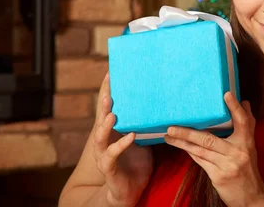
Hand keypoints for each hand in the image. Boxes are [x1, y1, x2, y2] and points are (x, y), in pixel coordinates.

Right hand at [93, 73, 153, 206]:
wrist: (129, 191)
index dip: (108, 91)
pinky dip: (121, 144)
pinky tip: (131, 136)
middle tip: (109, 88)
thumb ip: (146, 123)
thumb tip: (163, 103)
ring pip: (100, 136)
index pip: (108, 107)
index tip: (111, 73)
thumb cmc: (136, 162)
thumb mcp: (143, 138)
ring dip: (105, 123)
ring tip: (113, 112)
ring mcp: (103, 153)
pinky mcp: (108, 167)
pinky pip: (112, 154)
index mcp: (112, 130)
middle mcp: (104, 139)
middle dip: (104, 102)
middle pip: (100, 117)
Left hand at [164, 92, 263, 206]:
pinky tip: (179, 145)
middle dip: (188, 132)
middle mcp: (237, 152)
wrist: (251, 197)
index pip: (242, 122)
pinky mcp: (218, 176)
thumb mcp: (250, 146)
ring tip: (169, 135)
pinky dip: (190, 152)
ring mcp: (227, 165)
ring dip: (182, 143)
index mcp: (246, 142)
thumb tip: (245, 103)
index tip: (226, 94)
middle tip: (171, 126)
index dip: (235, 108)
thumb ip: (246, 125)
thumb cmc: (248, 167)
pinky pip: (200, 161)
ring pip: (200, 150)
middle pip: (209, 138)